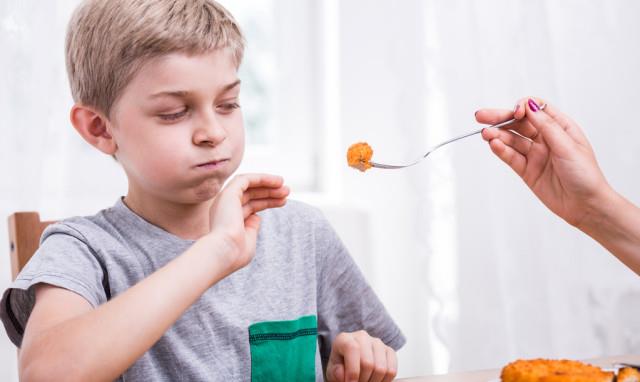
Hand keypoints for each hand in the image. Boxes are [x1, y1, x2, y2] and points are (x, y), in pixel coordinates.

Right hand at [208, 173, 288, 273]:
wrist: (224, 252)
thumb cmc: (236, 253)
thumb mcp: (249, 240)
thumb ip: (252, 228)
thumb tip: (256, 217)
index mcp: (228, 221)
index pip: (249, 206)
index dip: (267, 202)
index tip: (283, 201)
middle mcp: (224, 209)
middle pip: (250, 195)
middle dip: (269, 192)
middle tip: (287, 192)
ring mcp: (225, 200)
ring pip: (247, 185)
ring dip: (266, 184)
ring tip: (284, 185)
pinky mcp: (228, 193)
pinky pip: (245, 180)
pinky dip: (261, 178)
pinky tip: (277, 181)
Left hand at [326, 331, 396, 381]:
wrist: (349, 365)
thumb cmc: (341, 368)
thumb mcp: (333, 371)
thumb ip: (336, 372)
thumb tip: (343, 374)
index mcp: (344, 339)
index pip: (352, 349)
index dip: (352, 370)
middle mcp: (362, 337)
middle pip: (368, 363)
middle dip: (363, 380)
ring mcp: (377, 343)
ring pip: (381, 368)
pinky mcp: (389, 351)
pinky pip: (392, 370)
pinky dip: (385, 381)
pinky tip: (375, 381)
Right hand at [476, 97, 612, 227]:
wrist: (585, 205)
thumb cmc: (585, 175)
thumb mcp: (568, 146)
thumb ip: (547, 126)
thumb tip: (531, 106)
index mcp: (560, 128)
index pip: (536, 109)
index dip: (523, 107)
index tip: (515, 112)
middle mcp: (546, 139)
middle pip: (518, 123)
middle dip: (500, 118)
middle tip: (481, 116)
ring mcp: (535, 155)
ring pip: (512, 140)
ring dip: (497, 135)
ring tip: (486, 134)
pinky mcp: (527, 170)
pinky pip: (511, 157)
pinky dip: (501, 150)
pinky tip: (493, 145)